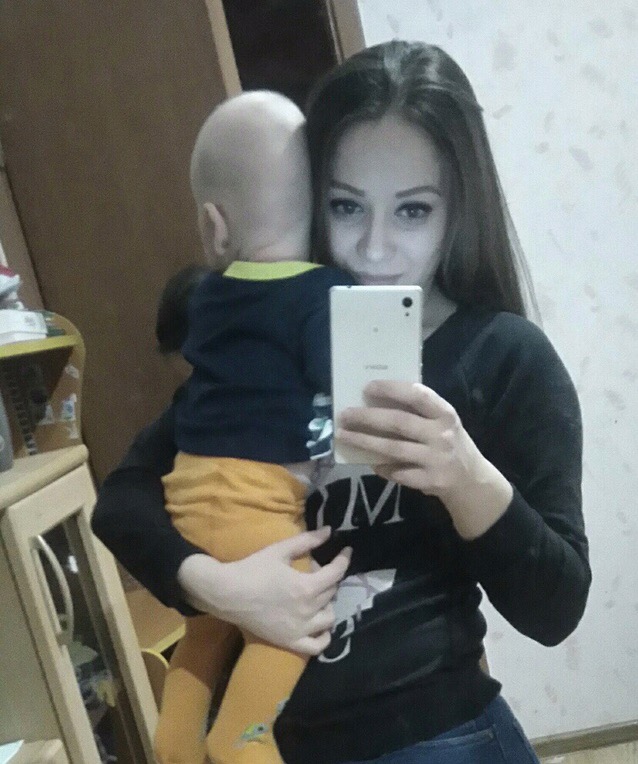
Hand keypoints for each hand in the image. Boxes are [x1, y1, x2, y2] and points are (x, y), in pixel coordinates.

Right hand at [177, 527, 351, 654]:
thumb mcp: (280, 550)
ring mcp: (300, 629)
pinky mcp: (290, 642)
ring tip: (317, 596)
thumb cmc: (253, 569)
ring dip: (329, 604)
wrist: (227, 594)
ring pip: (330, 618)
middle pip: (332, 593)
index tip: (347, 551)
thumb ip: (307, 540)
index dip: (344, 559)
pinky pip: (317, 646)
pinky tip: (320, 625)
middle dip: (330, 578)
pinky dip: (324, 637)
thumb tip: (328, 531)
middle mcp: (307, 610)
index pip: (336, 572)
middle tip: (317, 570)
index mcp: (306, 587)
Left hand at [335, 380, 511, 538]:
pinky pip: (398, 473)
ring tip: (344, 435)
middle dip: (368, 417)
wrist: (472, 482)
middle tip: (345, 414)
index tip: (368, 387)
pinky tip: (368, 461)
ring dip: (365, 441)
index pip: (418, 395)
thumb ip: (418, 413)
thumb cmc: (449, 444)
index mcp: (445, 414)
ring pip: (393, 449)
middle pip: (399, 422)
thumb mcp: (442, 424)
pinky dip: (381, 467)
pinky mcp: (430, 481)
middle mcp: (442, 435)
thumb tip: (376, 401)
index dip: (392, 389)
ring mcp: (436, 460)